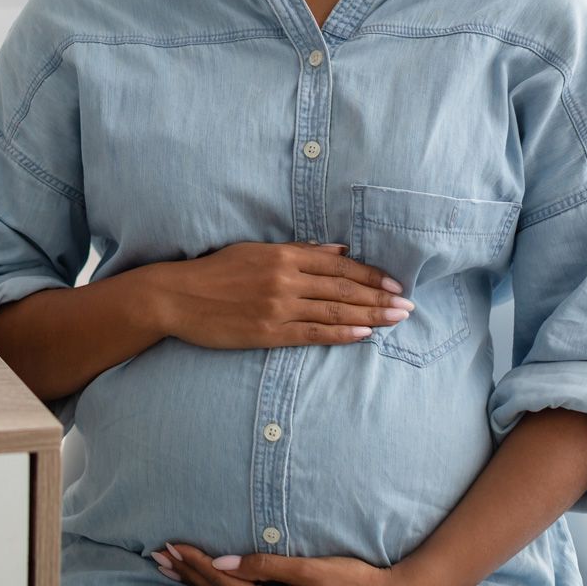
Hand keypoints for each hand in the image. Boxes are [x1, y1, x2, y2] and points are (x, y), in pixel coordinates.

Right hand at [150, 242, 412, 349]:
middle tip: (408, 305)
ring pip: (334, 310)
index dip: (370, 275)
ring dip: (370, 315)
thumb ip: (298, 252)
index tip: (395, 283)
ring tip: (397, 320)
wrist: (178, 297)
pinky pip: (313, 333)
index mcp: (283, 256)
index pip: (338, 266)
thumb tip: (338, 250)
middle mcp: (285, 280)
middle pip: (343, 288)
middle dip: (379, 297)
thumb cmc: (215, 272)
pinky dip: (341, 333)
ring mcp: (278, 307)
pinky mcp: (269, 332)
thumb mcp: (255, 251)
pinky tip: (364, 334)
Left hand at [153, 542, 432, 585]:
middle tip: (158, 555)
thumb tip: (223, 562)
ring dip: (200, 584)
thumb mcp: (309, 569)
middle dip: (188, 574)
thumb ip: (264, 565)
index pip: (222, 584)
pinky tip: (212, 585)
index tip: (170, 545)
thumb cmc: (354, 582)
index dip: (194, 564)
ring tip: (173, 569)